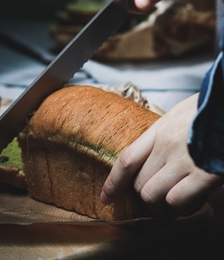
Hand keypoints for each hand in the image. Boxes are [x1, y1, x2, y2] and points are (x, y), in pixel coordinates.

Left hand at [100, 94, 223, 216]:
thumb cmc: (211, 111)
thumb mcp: (181, 115)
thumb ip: (164, 134)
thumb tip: (152, 156)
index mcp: (160, 129)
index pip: (127, 159)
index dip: (113, 182)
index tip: (106, 197)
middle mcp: (167, 145)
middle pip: (139, 184)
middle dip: (148, 196)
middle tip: (164, 195)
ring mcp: (184, 160)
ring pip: (154, 196)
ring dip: (165, 206)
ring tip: (180, 199)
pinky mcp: (204, 175)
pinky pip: (177, 201)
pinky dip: (183, 207)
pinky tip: (196, 200)